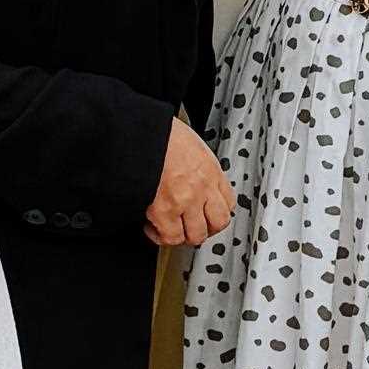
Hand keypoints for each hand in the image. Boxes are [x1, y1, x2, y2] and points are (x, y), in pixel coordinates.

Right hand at [146, 118, 234, 247]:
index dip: (216, 212)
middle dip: (206, 228)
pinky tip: (152, 226)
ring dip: (184, 234)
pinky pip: (169, 237)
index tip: (207, 213)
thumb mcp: (191, 144)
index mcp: (210, 169)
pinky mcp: (162, 210)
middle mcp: (201, 187)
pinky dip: (161, 236)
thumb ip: (198, 166)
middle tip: (191, 226)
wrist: (140, 131)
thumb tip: (194, 178)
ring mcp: (184, 200)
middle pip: (218, 223)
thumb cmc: (160, 133)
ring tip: (171, 228)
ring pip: (196, 235)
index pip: (228, 203)